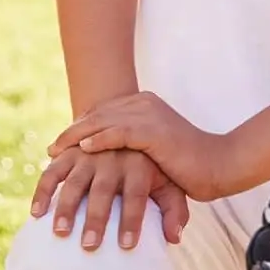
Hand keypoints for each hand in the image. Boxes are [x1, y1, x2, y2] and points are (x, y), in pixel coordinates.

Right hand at [31, 145, 188, 249]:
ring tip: (60, 232)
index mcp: (138, 163)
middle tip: (90, 246)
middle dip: (97, 217)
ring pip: (75, 180)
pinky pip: (52, 171)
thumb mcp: (168, 180)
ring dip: (66, 206)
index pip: (137, 194)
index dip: (132, 219)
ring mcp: (88, 153)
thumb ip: (174, 208)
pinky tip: (36, 214)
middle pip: (104, 189)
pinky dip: (43, 190)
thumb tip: (175, 238)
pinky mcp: (69, 153)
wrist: (124, 121)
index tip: (127, 247)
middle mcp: (113, 157)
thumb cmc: (149, 164)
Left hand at [47, 91, 238, 201]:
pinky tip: (83, 149)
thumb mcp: (156, 151)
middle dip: (72, 132)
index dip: (81, 127)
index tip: (61, 144)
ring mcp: (148, 114)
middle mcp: (145, 104)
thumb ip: (135, 148)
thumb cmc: (189, 165)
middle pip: (99, 114)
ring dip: (77, 137)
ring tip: (57, 151)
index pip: (104, 112)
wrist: (218, 165)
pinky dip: (98, 139)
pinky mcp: (153, 130)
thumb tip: (113, 159)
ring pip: (103, 122)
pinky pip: (118, 133)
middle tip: (51, 149)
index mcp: (145, 105)